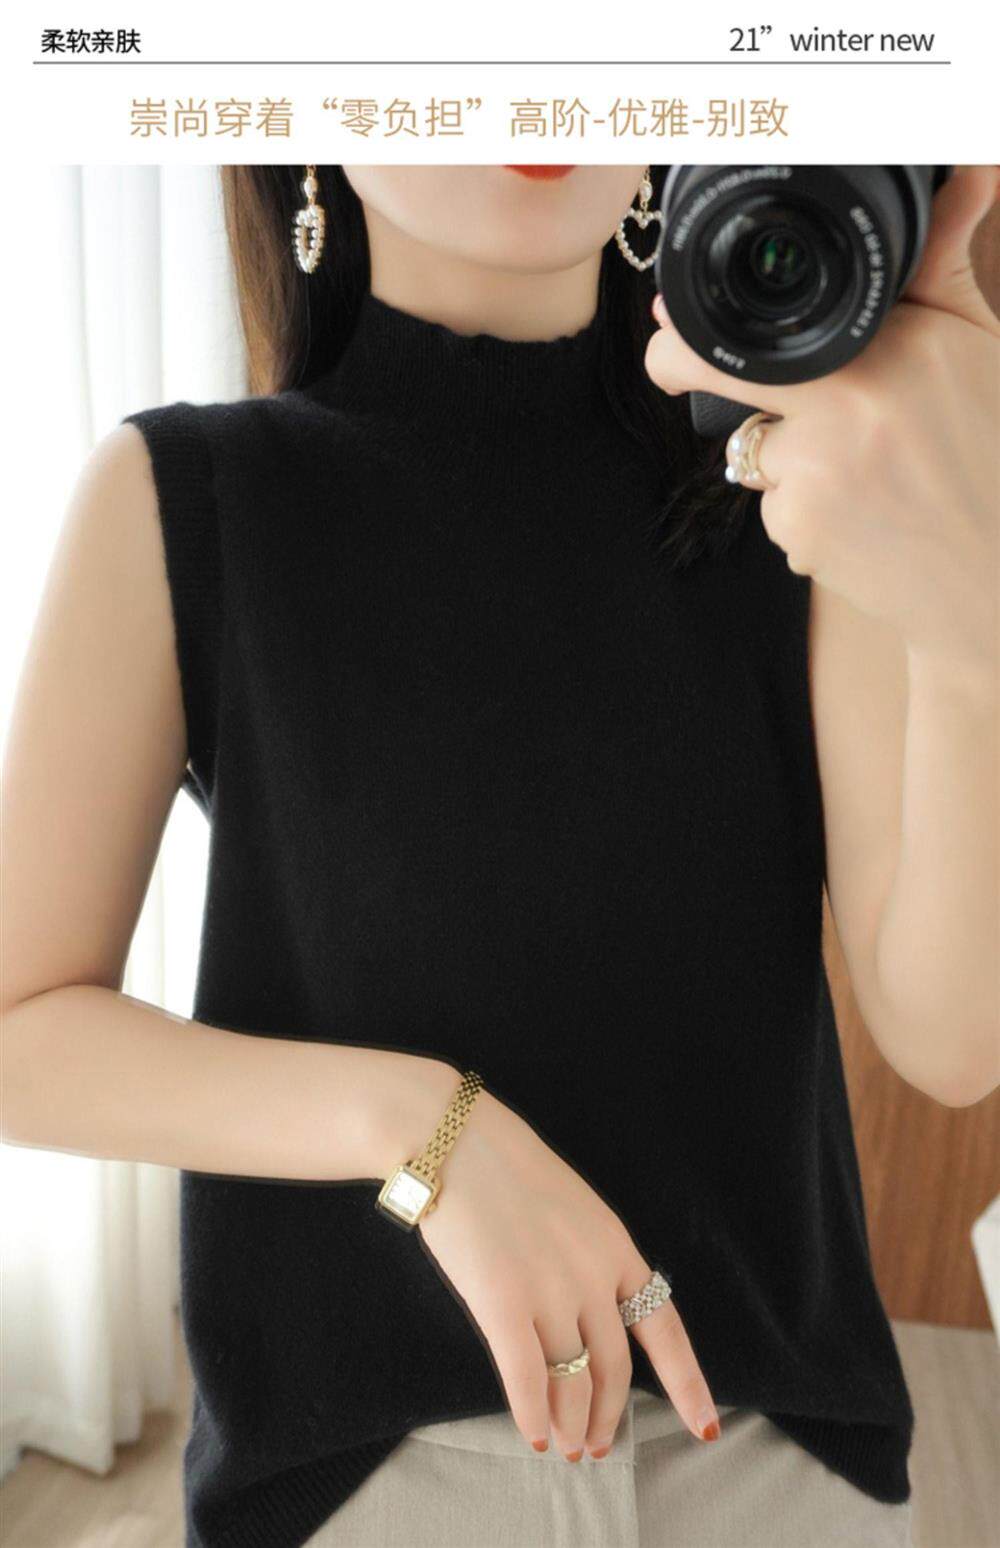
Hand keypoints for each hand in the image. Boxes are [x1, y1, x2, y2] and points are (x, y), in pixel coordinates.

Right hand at [418, 1083, 719, 1461]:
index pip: (665, 1328)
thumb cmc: (504, 1168)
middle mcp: (592, 1276)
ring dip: (572, 1425)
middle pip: (615, 1368)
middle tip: (598, 1445)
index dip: (687, 1383)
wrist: (453, 1139)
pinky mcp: (502, 1305)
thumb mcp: (573, 1207)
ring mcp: (549, 1292)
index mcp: (616, 1248)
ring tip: (568, 1447)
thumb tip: (590, 1320)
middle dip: (609, 1415)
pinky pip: (527, 1380)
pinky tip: (532, 1437)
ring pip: (573, 1383)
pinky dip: (532, 1417)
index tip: (704, 1426)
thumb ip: (590, 1260)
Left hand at [645, 165, 999, 700]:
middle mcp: (848, 409)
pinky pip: (773, 508)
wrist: (994, 570)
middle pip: (722, 381)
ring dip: (786, 458)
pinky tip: (858, 515)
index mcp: (891, 349)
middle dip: (687, 370)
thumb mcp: (976, 343)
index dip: (691, 331)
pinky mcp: (800, 535)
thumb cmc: (989, 448)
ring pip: (755, 452)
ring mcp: (816, 478)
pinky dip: (802, 511)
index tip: (668, 324)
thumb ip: (944, 262)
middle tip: (678, 365)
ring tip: (863, 471)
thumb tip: (968, 171)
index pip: (757, 329)